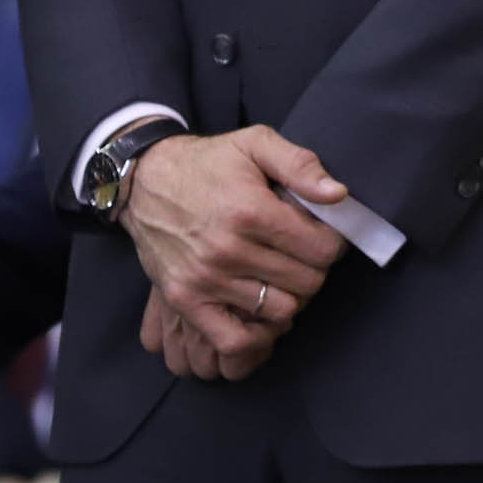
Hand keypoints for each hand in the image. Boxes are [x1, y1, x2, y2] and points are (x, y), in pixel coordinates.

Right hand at [122, 126, 347, 363]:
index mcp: (252, 211)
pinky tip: (261, 309)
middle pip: (307, 281)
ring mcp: (205, 279)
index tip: (324, 235)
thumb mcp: (256, 143)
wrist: (144, 181)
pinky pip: (234, 339)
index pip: (323, 249)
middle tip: (303, 254)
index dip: (333, 243)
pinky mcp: (185, 300)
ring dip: (290, 296)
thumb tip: (337, 195)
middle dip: (315, 268)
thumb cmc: (207, 162)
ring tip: (282, 276)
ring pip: (280, 310)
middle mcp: (228, 250)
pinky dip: (257, 334)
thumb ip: (300, 164)